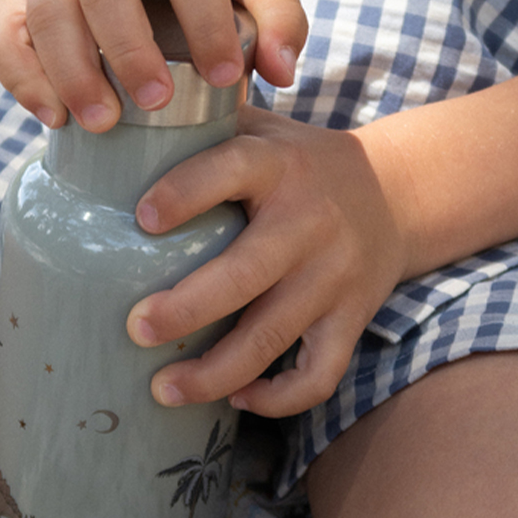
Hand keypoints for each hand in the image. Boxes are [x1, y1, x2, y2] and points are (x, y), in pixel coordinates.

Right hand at [0, 0, 306, 130]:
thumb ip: (277, 14)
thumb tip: (280, 73)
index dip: (207, 22)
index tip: (227, 80)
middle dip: (128, 50)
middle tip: (156, 105)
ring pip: (45, 11)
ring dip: (71, 73)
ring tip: (104, 124)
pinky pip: (1, 36)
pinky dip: (23, 80)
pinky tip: (55, 119)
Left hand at [125, 106, 413, 417]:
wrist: (397, 192)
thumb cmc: (300, 162)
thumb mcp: (262, 128)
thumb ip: (205, 124)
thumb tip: (120, 119)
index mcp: (279, 165)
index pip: (231, 171)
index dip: (186, 192)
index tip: (142, 218)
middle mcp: (310, 222)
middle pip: (246, 275)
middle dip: (186, 309)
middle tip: (135, 329)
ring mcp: (335, 276)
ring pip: (275, 335)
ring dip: (216, 373)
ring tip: (163, 389)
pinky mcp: (352, 318)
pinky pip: (319, 373)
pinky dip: (279, 397)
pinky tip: (237, 398)